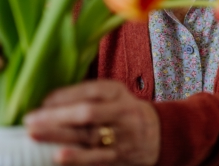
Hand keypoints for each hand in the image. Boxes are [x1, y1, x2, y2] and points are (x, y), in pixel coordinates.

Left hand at [24, 80, 159, 165]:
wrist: (157, 134)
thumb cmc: (125, 112)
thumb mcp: (114, 96)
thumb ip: (89, 95)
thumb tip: (50, 101)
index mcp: (117, 92)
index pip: (91, 90)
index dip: (66, 95)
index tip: (43, 101)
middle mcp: (120, 111)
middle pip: (87, 112)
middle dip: (57, 115)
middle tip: (31, 119)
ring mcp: (120, 134)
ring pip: (87, 135)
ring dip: (58, 135)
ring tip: (34, 133)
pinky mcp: (117, 155)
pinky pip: (95, 157)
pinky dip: (76, 157)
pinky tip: (59, 156)